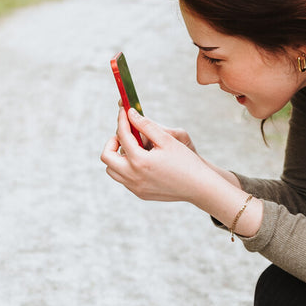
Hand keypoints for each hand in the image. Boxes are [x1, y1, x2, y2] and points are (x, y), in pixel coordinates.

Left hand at [101, 108, 218, 202]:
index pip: (122, 135)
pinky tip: (142, 161)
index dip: (122, 120)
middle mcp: (133, 176)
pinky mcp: (140, 194)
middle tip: (126, 134)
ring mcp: (135, 187)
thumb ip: (146, 125)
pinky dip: (126, 168)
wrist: (199, 187)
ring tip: (133, 149)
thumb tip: (130, 113)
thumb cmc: (185, 161)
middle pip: (107, 156)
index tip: (124, 111)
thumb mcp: (167, 139)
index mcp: (139, 161)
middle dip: (113, 141)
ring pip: (112, 170)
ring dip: (118, 156)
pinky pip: (124, 179)